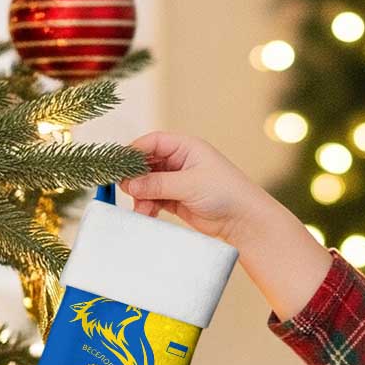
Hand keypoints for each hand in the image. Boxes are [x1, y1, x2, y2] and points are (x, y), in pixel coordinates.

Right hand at [119, 130, 269, 248]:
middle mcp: (180, 161)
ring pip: (148, 184)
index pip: (152, 143)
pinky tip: (147, 214)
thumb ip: (157, 184)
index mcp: (186, 147)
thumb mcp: (189, 184)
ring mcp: (178, 181)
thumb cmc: (225, 193)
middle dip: (135, 178)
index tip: (120, 166)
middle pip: (147, 164)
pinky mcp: (177, 200)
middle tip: (126, 191)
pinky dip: (148, 206)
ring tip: (141, 210)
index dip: (134, 152)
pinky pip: (154, 199)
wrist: (244, 221)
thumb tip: (129, 184)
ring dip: (141, 196)